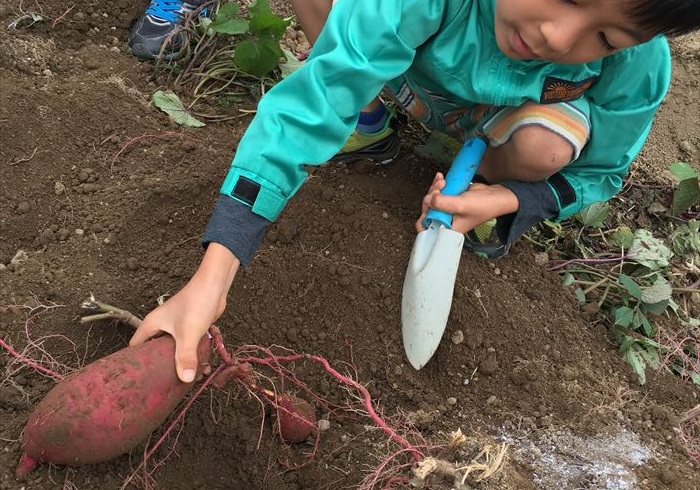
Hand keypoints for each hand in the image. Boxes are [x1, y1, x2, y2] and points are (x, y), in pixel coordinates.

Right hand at [129, 243, 239, 381]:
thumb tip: (185, 379)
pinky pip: (187, 344)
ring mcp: (175, 326)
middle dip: (160, 365)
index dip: (135, 362)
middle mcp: (160, 325)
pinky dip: (192, 354)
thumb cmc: (196, 304)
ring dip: (179, 361)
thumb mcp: (188, 334)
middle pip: (154, 350)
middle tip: (164, 383)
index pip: (135, 346)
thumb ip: (185, 357)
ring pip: (173, 348)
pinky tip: (201, 366)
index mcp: (151, 325)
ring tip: (185, 378)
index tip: (140, 378)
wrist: (214, 285)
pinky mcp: (190, 326)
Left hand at [416, 172, 518, 233]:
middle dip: (430, 197)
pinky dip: (438, 184)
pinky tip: (440, 178)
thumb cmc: (484, 206)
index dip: (423, 218)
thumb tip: (428, 199)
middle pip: (427, 210)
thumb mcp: (462, 205)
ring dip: (434, 188)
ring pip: (432, 199)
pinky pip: (438, 192)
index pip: (427, 229)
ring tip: (442, 181)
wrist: (496, 195)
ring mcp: (447, 209)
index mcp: (447, 229)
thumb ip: (443, 204)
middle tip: (439, 188)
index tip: (427, 206)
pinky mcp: (450, 198)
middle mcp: (445, 220)